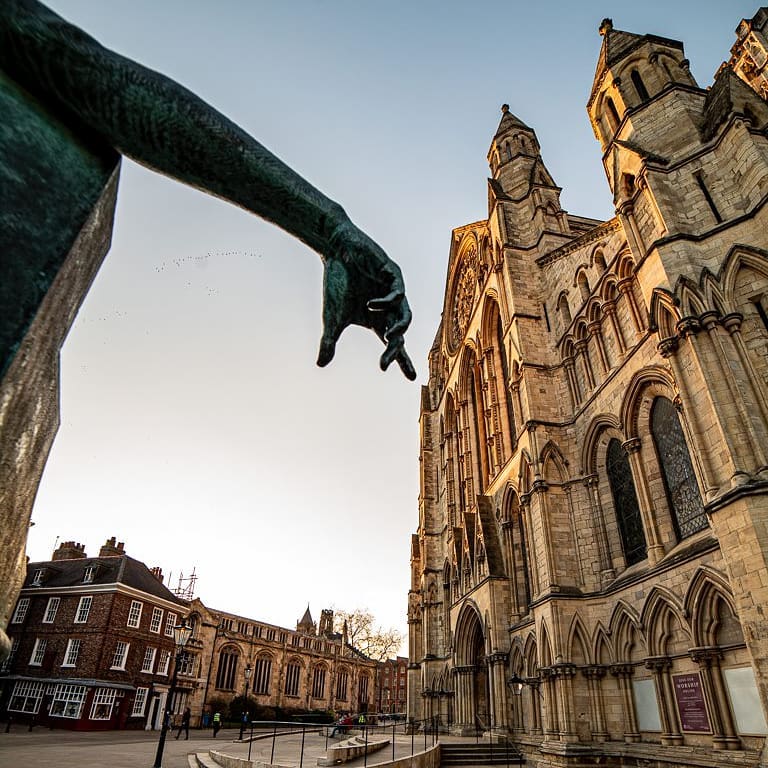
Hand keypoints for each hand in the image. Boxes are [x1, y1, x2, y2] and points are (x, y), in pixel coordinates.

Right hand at [317, 220, 415, 379]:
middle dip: (395, 351)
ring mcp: (394, 292)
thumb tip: (320, 364)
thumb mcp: (332, 318)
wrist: (335, 250)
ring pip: (405, 316)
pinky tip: (370, 304)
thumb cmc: (336, 284)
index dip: (402, 361)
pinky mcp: (394, 275)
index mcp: (378, 321)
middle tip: (385, 363)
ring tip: (387, 337)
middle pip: (399, 336)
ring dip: (399, 329)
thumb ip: (329, 342)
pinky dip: (385, 303)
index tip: (412, 378)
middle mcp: (390, 309)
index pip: (394, 346)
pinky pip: (397, 294)